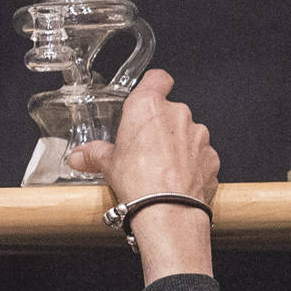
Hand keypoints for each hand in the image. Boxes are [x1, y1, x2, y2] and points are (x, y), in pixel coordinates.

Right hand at [67, 69, 218, 282]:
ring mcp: (198, 135)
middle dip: (158, 127)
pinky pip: (199, 156)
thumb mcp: (107, 166)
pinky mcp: (212, 157)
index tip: (148, 94)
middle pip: (169, 111)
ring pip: (186, 134)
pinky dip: (190, 166)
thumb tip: (78, 156)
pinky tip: (176, 182)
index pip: (157, 79)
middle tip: (142, 150)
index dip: (153, 85)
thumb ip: (94, 155)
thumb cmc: (139, 181)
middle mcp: (177, 114)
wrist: (169, 211)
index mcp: (148, 107)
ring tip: (160, 170)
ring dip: (175, 147)